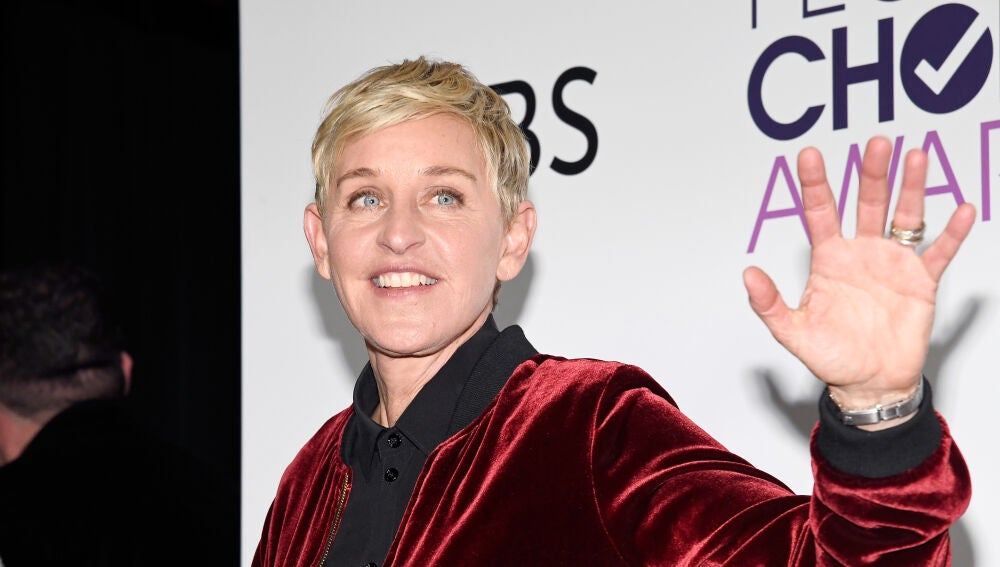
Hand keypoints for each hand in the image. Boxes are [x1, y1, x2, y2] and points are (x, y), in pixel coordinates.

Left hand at [743, 136, 975, 414]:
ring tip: (916, 156)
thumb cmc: (831, 356)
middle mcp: (861, 253)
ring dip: (911, 188)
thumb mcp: (792, 331)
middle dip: (872, 173)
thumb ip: (769, 303)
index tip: (810, 155)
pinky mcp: (921, 282)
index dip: (815, 184)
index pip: (820, 212)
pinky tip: (964, 210)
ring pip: (904, 217)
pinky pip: (939, 253)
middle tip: (877, 143)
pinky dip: (952, 233)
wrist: (869, 383)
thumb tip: (747, 274)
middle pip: (866, 203)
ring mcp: (892, 263)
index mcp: (828, 259)